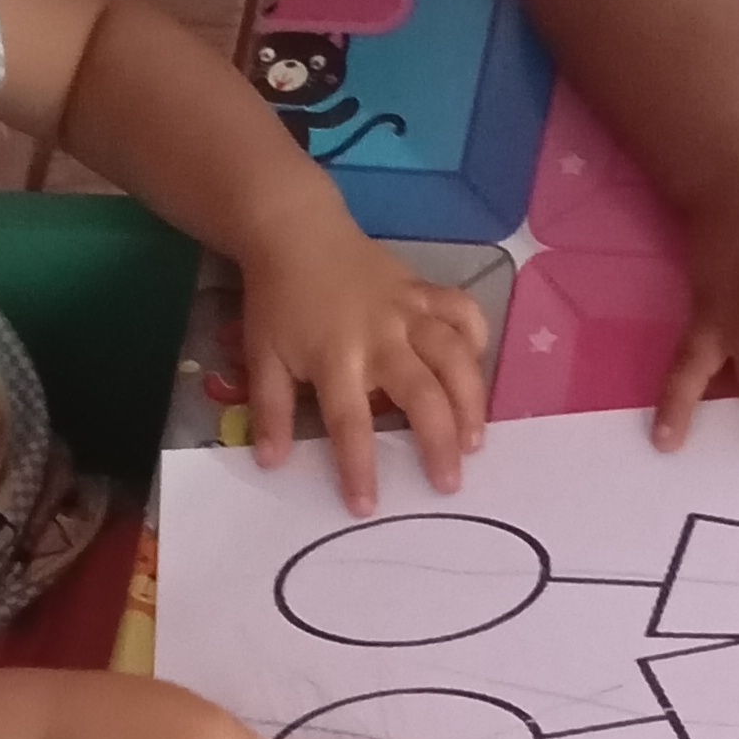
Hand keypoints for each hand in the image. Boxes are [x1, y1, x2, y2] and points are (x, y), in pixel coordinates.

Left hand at [239, 201, 491, 506]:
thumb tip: (273, 463)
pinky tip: (476, 369)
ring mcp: (409, 310)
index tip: (367, 506)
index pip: (349, 422)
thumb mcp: (262, 355)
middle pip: (420, 392)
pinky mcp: (425, 290)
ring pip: (456, 356)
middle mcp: (380, 335)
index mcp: (335, 356)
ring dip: (471, 400)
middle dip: (438, 441)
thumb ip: (270, 411)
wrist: (296, 231)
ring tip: (476, 440)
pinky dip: (476, 338)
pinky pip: (463, 312)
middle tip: (449, 483)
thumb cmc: (279, 300)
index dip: (359, 466)